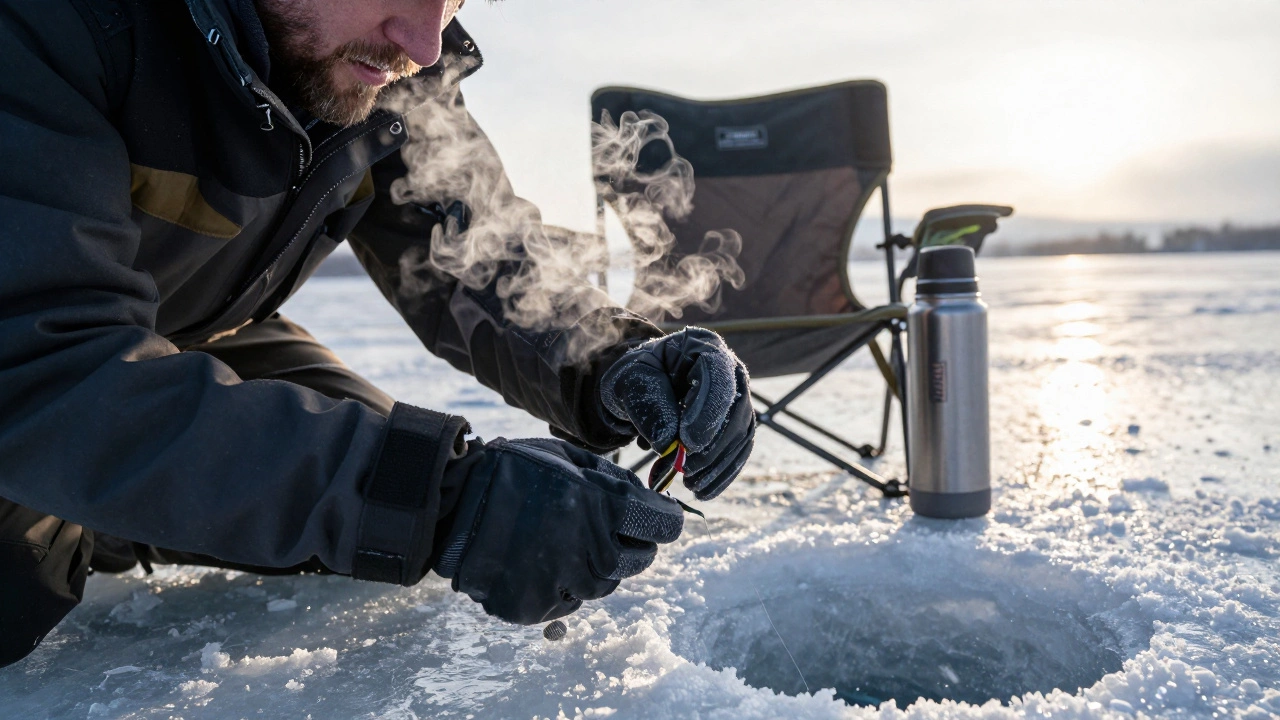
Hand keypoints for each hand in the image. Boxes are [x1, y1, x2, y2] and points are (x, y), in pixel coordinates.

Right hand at [432, 438, 683, 624]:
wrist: (451, 503)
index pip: (664, 527)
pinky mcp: (537, 607)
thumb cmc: (514, 471)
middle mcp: (592, 549)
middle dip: (631, 545)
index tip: (652, 519)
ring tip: (564, 543)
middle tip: (603, 530)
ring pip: (604, 586)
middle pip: (638, 560)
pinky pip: (567, 604)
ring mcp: (564, 583)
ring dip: (594, 567)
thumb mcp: (569, 458)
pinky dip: (561, 587)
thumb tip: (649, 498)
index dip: (662, 521)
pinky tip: (539, 562)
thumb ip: (613, 481)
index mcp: (604, 506)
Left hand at [599, 327, 754, 499]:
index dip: (708, 410)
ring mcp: (737, 397)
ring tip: (690, 484)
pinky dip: (722, 473)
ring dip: (718, 465)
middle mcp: (729, 369)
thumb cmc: (635, 377)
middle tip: (685, 470)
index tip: (687, 442)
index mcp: (703, 346)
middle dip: (712, 445)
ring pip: (740, 434)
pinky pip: (738, 450)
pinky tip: (703, 491)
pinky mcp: (736, 424)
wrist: (641, 387)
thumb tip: (669, 442)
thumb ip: (648, 404)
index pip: (718, 376)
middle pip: (735, 409)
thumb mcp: (630, 382)